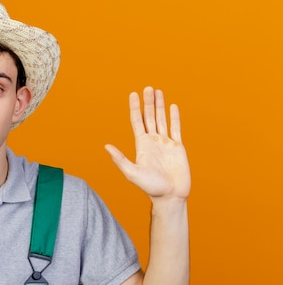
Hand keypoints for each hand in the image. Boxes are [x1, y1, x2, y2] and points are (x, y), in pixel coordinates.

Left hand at [105, 87, 190, 201]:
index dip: (135, 108)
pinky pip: (176, 129)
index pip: (137, 121)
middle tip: (147, 87)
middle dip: (148, 102)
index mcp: (142, 145)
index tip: (133, 94)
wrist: (170, 196)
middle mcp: (153, 142)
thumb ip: (120, 159)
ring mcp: (166, 143)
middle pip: (149, 117)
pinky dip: (175, 117)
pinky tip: (172, 107)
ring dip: (160, 106)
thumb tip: (106, 146)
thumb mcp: (132, 172)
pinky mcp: (178, 148)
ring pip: (162, 120)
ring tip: (157, 91)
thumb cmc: (150, 187)